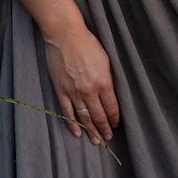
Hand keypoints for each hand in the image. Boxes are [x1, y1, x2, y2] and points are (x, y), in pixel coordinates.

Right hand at [43, 22, 119, 144]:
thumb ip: (109, 79)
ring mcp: (73, 92)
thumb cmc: (88, 44)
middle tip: (108, 138)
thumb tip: (111, 95)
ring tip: (96, 141)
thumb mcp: (106, 60)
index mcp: (103, 82)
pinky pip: (67, 112)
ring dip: (91, 131)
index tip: (116, 125)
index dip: (114, 119)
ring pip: (84, 118)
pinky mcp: (61, 91)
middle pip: (98, 116)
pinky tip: (77, 133)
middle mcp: (89, 90)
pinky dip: (72, 124)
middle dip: (104, 129)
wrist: (65, 35)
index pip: (111, 107)